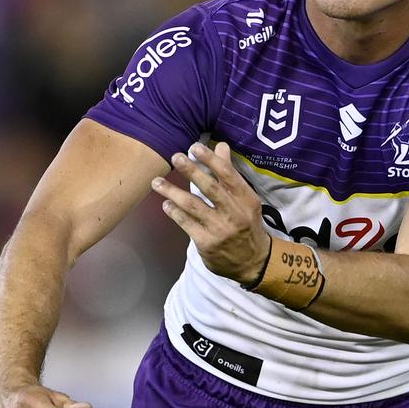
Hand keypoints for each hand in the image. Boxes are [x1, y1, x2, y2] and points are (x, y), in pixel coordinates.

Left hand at [152, 141, 269, 284]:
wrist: (252, 261)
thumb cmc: (246, 224)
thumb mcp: (245, 200)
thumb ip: (230, 173)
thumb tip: (220, 145)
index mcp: (246, 199)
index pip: (228, 175)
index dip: (210, 160)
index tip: (195, 147)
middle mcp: (235, 213)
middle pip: (210, 188)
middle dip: (191, 171)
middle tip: (175, 157)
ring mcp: (220, 230)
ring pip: (193, 206)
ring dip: (172, 192)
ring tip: (157, 182)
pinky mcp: (206, 243)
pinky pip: (186, 223)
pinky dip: (174, 212)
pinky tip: (166, 204)